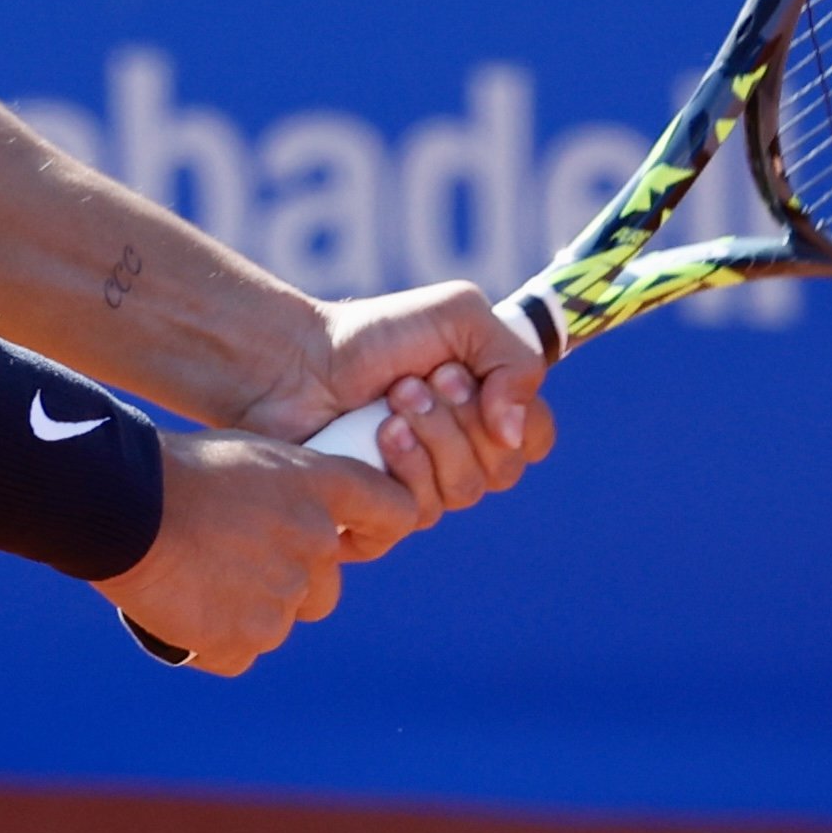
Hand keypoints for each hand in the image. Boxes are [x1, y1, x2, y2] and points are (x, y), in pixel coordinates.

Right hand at [101, 427, 442, 676]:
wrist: (119, 505)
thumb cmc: (171, 469)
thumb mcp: (245, 457)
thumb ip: (286, 493)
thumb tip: (294, 522)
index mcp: (320, 489)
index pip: (392, 513)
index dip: (373, 530)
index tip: (349, 536)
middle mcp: (314, 546)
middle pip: (323, 587)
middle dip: (285, 582)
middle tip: (226, 560)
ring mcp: (281, 600)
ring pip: (277, 621)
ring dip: (243, 611)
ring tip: (191, 580)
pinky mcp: (242, 640)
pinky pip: (236, 652)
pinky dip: (210, 640)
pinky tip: (177, 609)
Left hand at [237, 282, 557, 516]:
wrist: (297, 361)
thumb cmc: (374, 335)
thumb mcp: (459, 316)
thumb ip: (515, 359)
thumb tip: (515, 434)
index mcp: (486, 415)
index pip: (534, 439)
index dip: (510, 413)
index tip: (456, 373)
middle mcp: (460, 458)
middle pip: (502, 469)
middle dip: (458, 419)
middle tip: (410, 383)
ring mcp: (423, 491)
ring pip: (462, 493)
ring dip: (429, 437)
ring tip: (388, 401)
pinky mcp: (381, 516)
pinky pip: (415, 517)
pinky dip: (400, 472)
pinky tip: (373, 438)